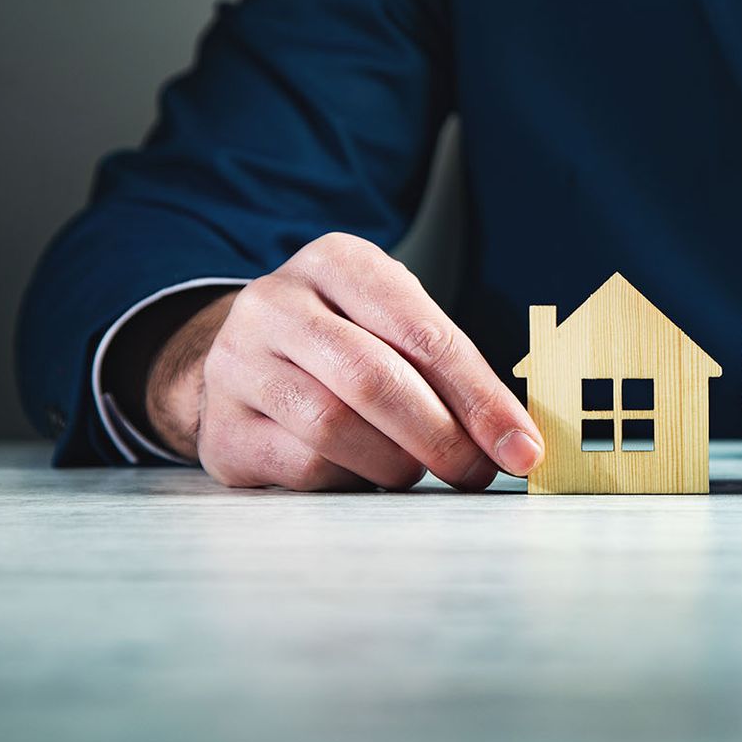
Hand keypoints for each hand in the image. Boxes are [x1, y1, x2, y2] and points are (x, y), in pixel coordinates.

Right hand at [144, 233, 543, 490]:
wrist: (243, 362)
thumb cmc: (343, 341)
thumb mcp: (390, 322)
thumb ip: (447, 366)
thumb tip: (513, 436)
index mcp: (336, 261)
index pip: (421, 332)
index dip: (479, 395)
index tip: (520, 444)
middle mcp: (275, 302)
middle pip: (375, 380)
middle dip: (442, 436)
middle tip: (478, 471)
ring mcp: (237, 364)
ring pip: (334, 429)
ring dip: (395, 463)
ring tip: (415, 469)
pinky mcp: (221, 428)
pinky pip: (302, 466)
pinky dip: (348, 480)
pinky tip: (359, 471)